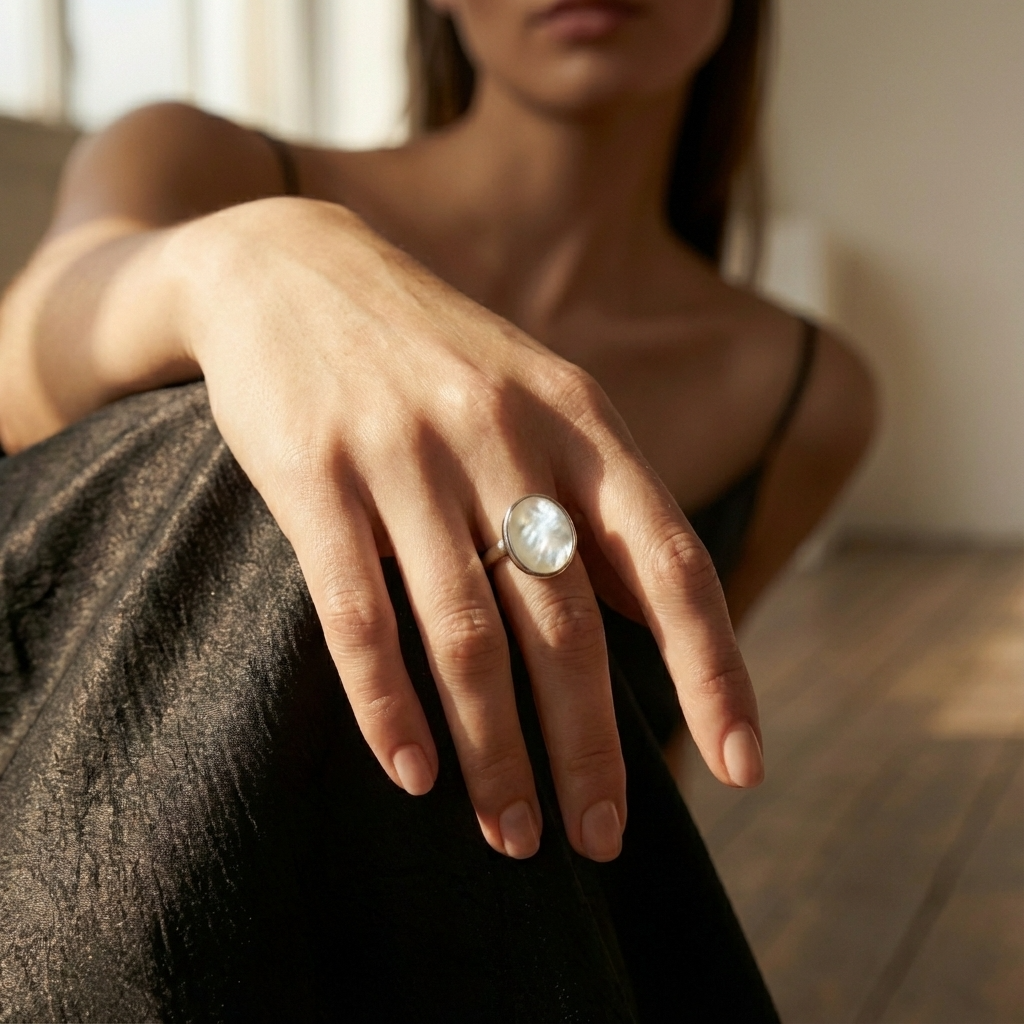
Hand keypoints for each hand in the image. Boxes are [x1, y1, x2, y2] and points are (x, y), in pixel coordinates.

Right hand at [171, 196, 763, 861]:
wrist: (290, 269)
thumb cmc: (431, 354)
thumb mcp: (538, 399)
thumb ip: (595, 501)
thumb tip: (660, 620)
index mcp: (579, 421)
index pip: (673, 562)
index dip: (716, 671)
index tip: (740, 768)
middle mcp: (503, 437)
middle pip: (569, 624)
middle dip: (591, 746)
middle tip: (598, 841)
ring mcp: (407, 457)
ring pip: (468, 637)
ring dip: (495, 752)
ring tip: (512, 835)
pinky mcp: (315, 479)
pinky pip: (360, 616)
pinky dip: (389, 707)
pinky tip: (413, 774)